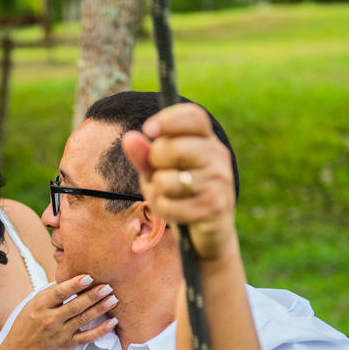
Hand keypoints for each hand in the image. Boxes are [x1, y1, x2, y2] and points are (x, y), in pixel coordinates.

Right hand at [5, 275, 117, 349]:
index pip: (60, 292)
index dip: (75, 284)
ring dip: (100, 309)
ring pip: (83, 319)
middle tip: (108, 286)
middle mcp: (51, 319)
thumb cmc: (27, 324)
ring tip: (113, 299)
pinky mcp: (68, 344)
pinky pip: (87, 337)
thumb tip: (71, 278)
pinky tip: (112, 322)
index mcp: (41, 306)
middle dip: (93, 295)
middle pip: (75, 305)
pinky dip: (100, 331)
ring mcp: (60, 333)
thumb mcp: (32, 303)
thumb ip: (51, 292)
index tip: (89, 276)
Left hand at [122, 102, 236, 260]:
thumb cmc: (180, 194)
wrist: (208, 232)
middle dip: (154, 162)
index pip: (194, 116)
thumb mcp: (158, 171)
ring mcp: (219, 182)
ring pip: (167, 180)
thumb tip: (129, 138)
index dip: (169, 119)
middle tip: (159, 172)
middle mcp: (218, 157)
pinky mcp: (214, 208)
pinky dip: (164, 210)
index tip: (148, 129)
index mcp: (207, 140)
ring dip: (157, 190)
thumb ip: (144, 155)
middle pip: (174, 148)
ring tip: (168, 194)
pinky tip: (176, 212)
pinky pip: (170, 206)